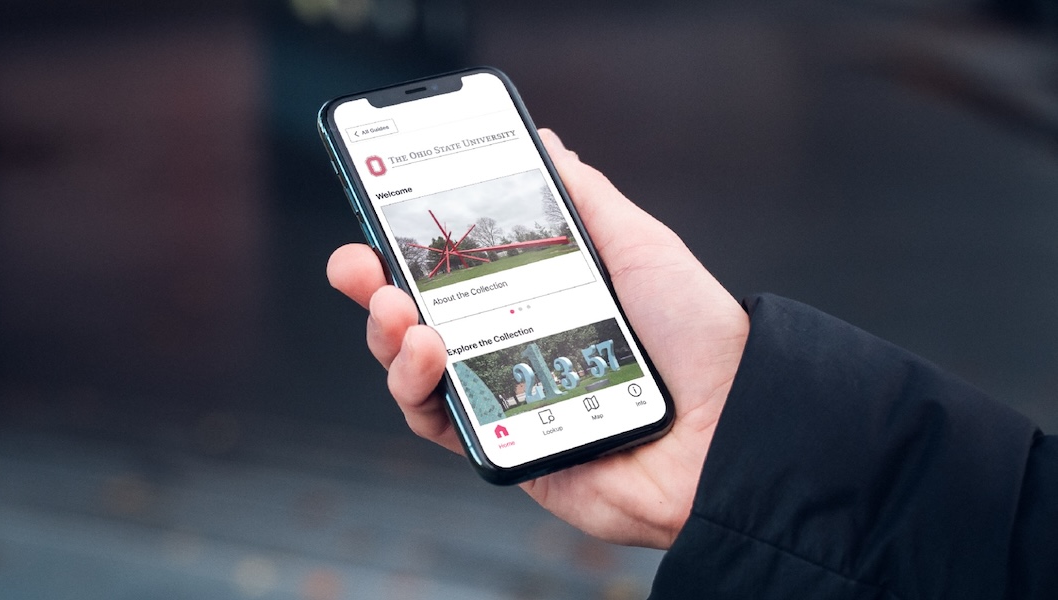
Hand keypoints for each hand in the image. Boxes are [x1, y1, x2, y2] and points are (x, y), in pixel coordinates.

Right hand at [327, 129, 748, 548]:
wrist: (734, 424)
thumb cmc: (695, 334)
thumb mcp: (638, 245)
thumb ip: (583, 198)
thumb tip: (546, 146)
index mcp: (534, 295)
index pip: (453, 268)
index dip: (406, 245)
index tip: (373, 214)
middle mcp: (510, 344)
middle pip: (417, 317)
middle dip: (373, 287)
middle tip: (355, 264)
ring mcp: (503, 395)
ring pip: (413, 369)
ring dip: (387, 337)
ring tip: (398, 312)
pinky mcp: (505, 445)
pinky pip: (438, 423)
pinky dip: (417, 390)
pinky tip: (429, 354)